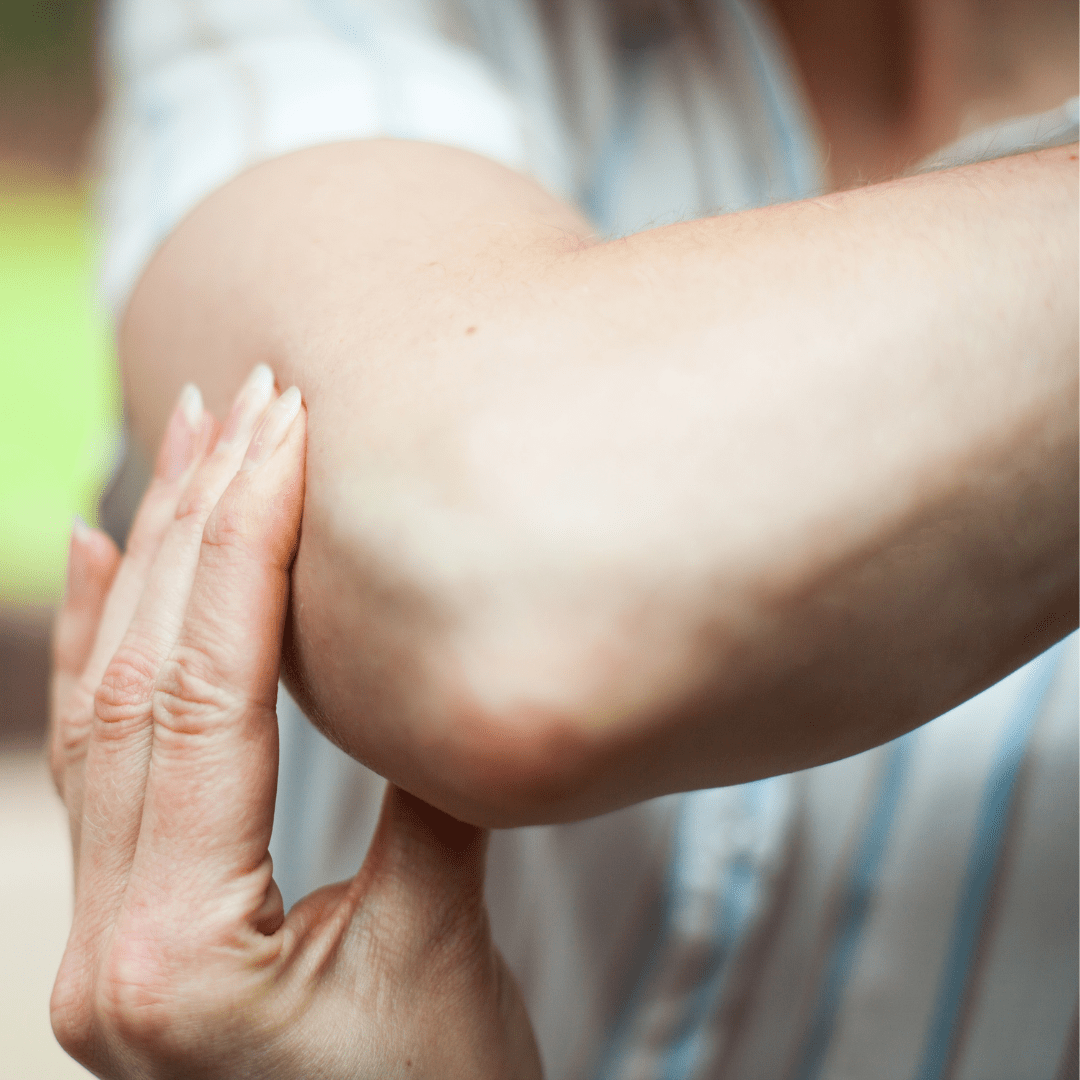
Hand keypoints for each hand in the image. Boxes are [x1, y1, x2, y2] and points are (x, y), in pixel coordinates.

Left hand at [48, 368, 540, 1078]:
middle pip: (140, 686)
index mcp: (184, 959)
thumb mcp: (447, 951)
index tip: (286, 434)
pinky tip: (100, 555)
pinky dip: (102, 642)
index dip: (247, 550)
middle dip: (194, 526)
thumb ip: (425, 799)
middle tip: (240, 405)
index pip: (206, 702)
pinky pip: (98, 758)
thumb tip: (423, 658)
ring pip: (110, 710)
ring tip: (184, 444)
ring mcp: (104, 934)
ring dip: (152, 563)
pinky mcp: (130, 919)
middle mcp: (111, 946)